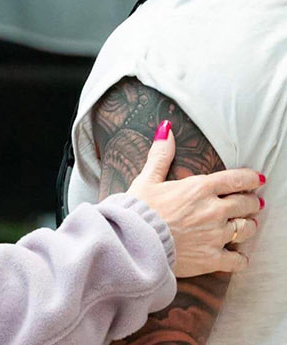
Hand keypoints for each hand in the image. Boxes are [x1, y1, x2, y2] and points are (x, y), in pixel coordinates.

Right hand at [127, 122, 263, 277]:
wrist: (133, 243)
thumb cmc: (138, 210)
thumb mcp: (147, 179)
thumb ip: (161, 155)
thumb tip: (166, 130)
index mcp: (200, 188)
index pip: (238, 179)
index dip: (251, 178)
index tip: (257, 180)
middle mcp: (214, 210)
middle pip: (247, 204)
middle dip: (252, 202)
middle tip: (251, 203)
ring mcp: (216, 235)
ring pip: (247, 229)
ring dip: (248, 226)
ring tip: (244, 226)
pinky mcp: (213, 258)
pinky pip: (238, 260)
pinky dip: (239, 258)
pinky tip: (236, 255)